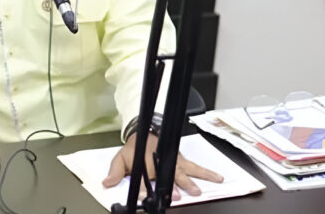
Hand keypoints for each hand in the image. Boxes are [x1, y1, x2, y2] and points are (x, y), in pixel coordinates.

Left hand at [102, 133, 223, 199]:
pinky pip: (194, 166)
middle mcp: (163, 159)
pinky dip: (206, 172)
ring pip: (186, 169)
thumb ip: (115, 172)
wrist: (146, 131)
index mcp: (146, 159)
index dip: (150, 186)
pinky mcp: (182, 160)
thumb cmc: (134, 148)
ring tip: (204, 187)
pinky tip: (217, 177)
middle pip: (171, 172)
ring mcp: (174, 159)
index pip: (148, 174)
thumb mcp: (120, 158)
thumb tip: (107, 183)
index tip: (153, 195)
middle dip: (178, 184)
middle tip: (184, 193)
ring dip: (197, 178)